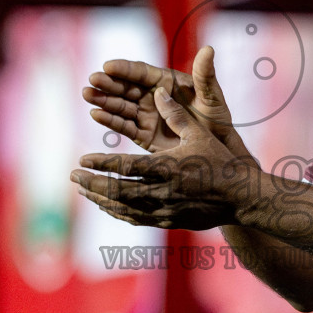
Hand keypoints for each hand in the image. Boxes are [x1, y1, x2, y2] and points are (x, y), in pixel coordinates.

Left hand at [73, 87, 256, 230]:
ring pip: (124, 208)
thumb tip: (159, 91)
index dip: (101, 164)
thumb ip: (175, 114)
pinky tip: (107, 205)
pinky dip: (117, 212)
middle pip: (118, 191)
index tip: (82, 160)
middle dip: (93, 184)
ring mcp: (164, 210)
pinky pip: (135, 218)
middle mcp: (162, 192)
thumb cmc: (220, 162)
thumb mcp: (198, 133)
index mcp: (167, 168)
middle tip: (73, 176)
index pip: (126, 167)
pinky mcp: (168, 221)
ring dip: (100, 199)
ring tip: (83, 190)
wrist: (240, 198)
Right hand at [83, 47, 248, 156]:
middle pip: (126, 87)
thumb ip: (205, 76)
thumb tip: (208, 48)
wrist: (216, 151)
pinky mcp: (142, 134)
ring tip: (87, 95)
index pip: (141, 72)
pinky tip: (96, 115)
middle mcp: (152, 96)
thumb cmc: (217, 120)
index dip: (125, 69)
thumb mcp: (212, 97)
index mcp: (166, 81)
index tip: (108, 66)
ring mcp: (145, 115)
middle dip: (108, 83)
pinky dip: (110, 121)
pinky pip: (123, 126)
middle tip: (92, 80)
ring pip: (120, 105)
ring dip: (103, 100)